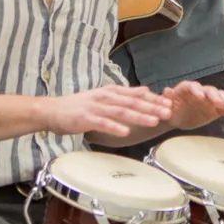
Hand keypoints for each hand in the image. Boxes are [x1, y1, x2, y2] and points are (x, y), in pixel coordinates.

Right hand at [49, 85, 173, 137]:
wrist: (53, 110)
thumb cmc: (79, 106)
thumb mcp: (104, 95)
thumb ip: (124, 94)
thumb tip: (145, 90)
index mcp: (111, 91)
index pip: (137, 94)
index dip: (154, 99)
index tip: (170, 103)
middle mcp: (106, 97)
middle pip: (133, 102)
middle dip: (152, 107)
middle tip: (168, 112)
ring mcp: (96, 107)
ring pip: (121, 111)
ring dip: (139, 116)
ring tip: (154, 120)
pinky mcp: (86, 119)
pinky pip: (103, 123)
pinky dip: (115, 127)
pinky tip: (126, 132)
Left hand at [162, 81, 223, 130]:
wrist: (177, 119)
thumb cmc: (170, 111)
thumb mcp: (165, 107)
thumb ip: (167, 99)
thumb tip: (167, 90)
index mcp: (186, 89)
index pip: (192, 86)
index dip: (197, 90)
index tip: (200, 97)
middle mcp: (200, 91)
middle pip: (209, 90)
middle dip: (215, 96)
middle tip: (220, 104)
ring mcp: (209, 99)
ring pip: (220, 96)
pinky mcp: (216, 109)